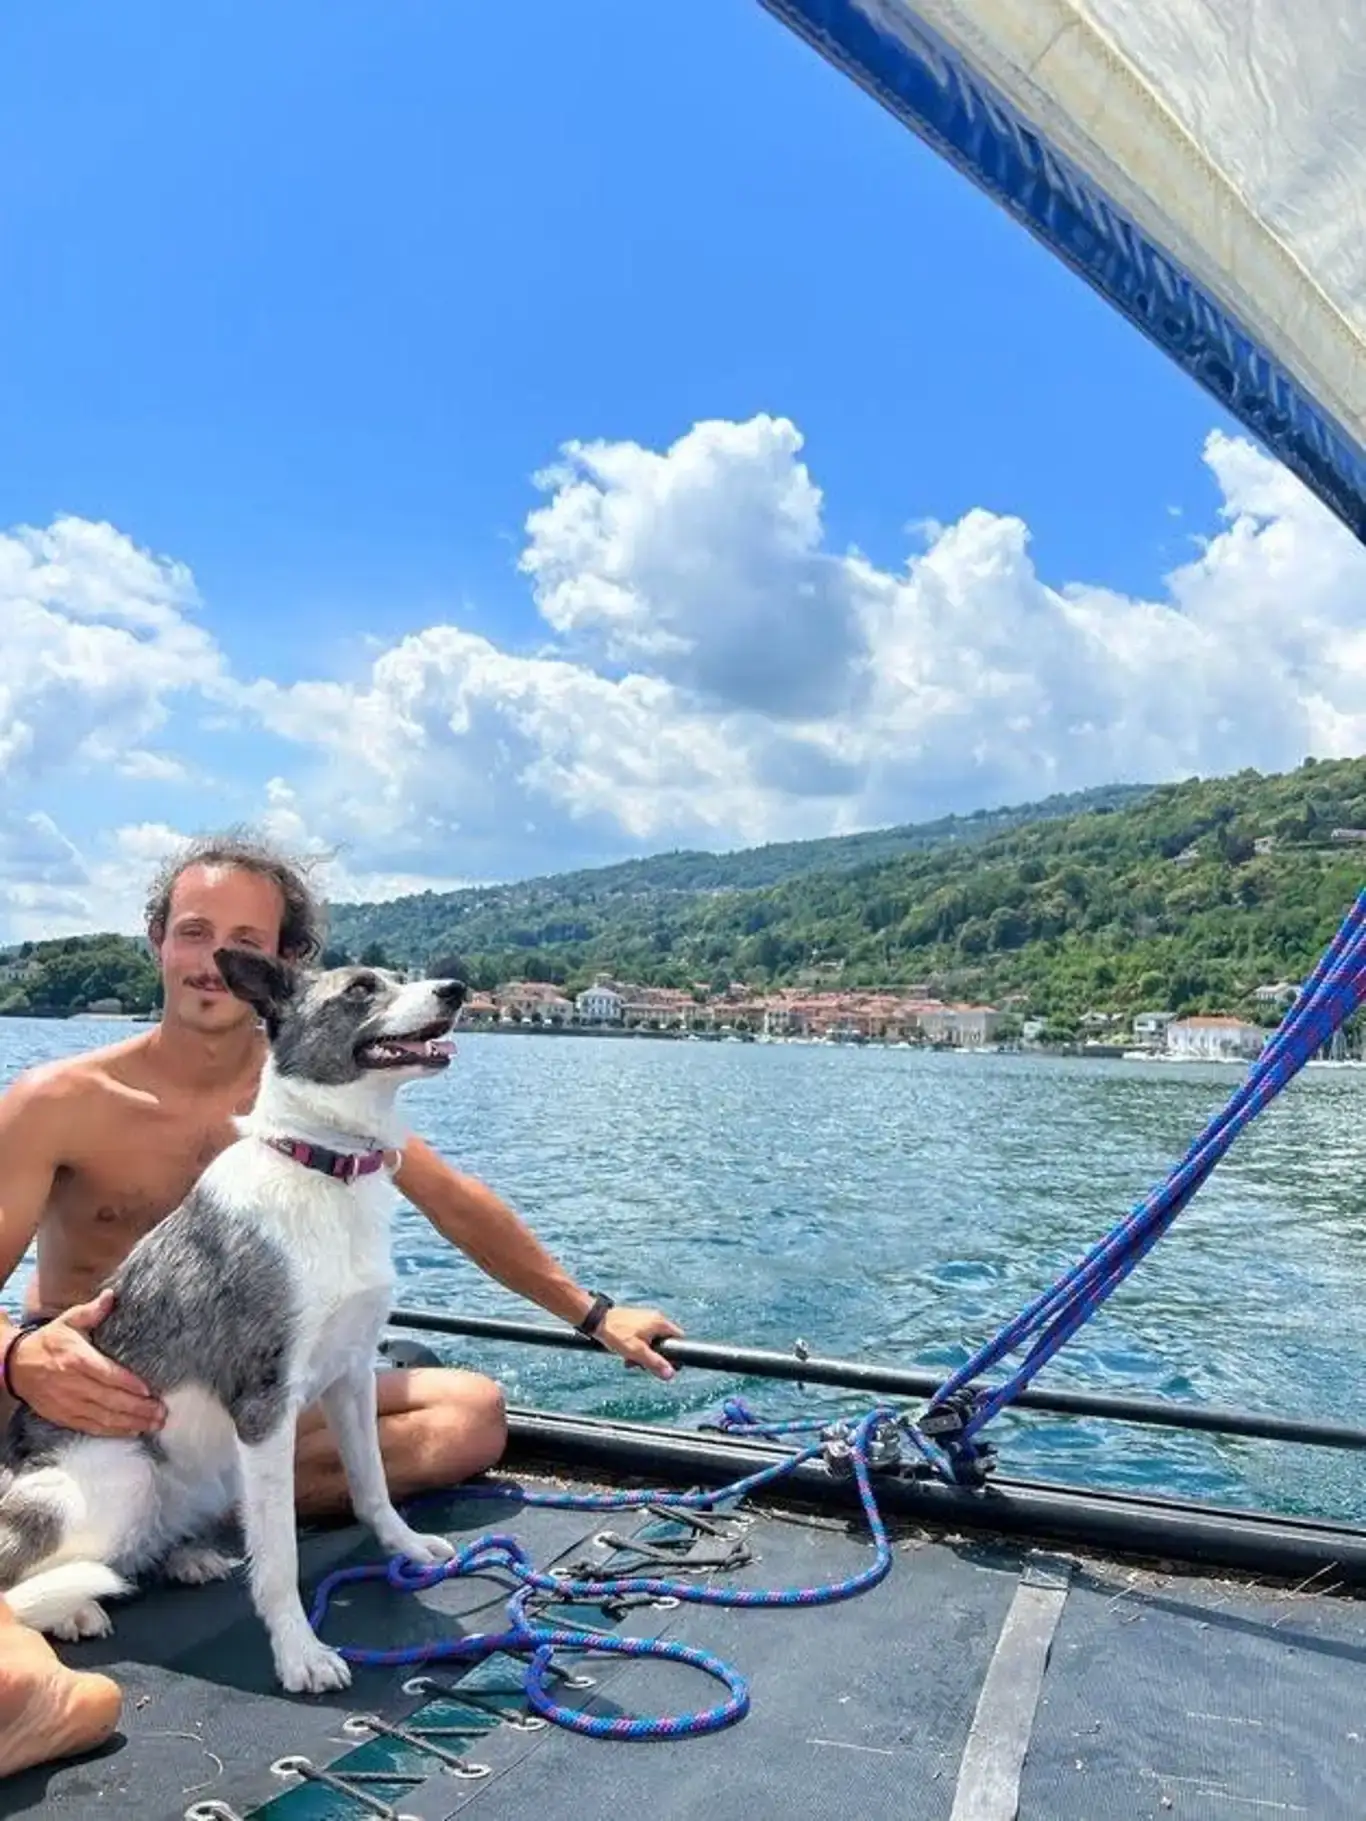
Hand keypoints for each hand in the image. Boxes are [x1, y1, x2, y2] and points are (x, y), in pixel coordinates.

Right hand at [6, 1290, 166, 1435]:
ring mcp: (68, 1403)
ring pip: (103, 1417)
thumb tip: (111, 1296)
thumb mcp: (68, 1321)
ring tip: (154, 1423)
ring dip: (131, 1422)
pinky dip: (113, 1431)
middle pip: (109, 1400)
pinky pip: (91, 1427)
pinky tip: (132, 1430)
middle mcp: (73, 1384)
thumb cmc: (49, 1341)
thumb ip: (92, 1311)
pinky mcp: (64, 1417)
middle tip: (161, 1412)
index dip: (128, 1384)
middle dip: (138, 1408)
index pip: (106, 1374)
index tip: (149, 1390)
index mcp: (76, 1359)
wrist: (16, 1366)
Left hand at [595, 1306, 684, 1380]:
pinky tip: (626, 1354)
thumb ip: (655, 1363)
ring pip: (652, 1341)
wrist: (597, 1320)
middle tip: (641, 1365)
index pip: (679, 1338)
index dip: (674, 1353)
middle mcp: (655, 1318)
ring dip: (643, 1354)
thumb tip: (670, 1374)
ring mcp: (645, 1319)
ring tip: (630, 1361)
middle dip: (654, 1357)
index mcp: (660, 1323)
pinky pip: (643, 1337)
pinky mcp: (636, 1321)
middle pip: (664, 1342)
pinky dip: (637, 1347)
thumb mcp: (637, 1352)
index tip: (665, 1364)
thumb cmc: (616, 1333)